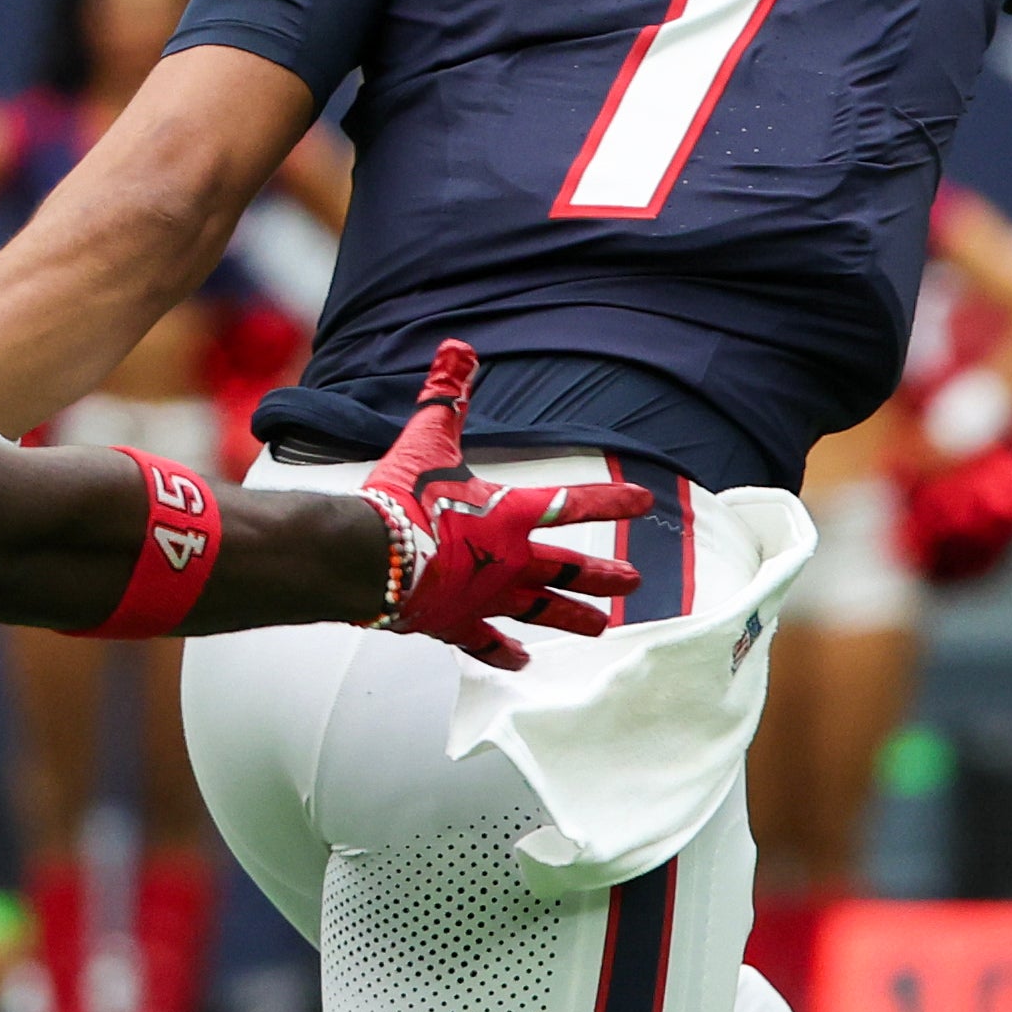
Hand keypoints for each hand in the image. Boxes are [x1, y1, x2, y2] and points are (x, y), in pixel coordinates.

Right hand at [358, 339, 652, 669]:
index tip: (645, 504)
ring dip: (573, 617)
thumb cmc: (401, 497)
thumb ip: (447, 396)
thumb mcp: (428, 439)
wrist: (366, 555)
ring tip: (601, 628)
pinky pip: (487, 643)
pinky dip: (504, 653)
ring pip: (542, 610)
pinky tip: (520, 662)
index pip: (572, 505)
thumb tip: (457, 349)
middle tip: (632, 582)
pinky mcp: (455, 623)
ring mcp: (486, 597)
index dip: (611, 501)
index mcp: (509, 515)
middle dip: (604, 575)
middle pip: (569, 569)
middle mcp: (509, 560)